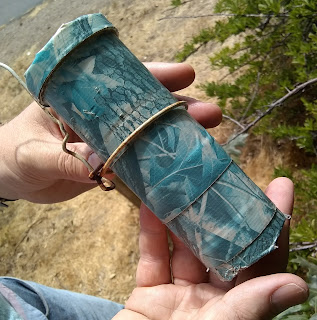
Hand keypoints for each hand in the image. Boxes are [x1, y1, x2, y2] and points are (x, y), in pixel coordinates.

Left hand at [0, 63, 218, 202]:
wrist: (11, 178)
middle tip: (209, 112)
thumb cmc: (12, 155)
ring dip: (175, 136)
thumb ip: (63, 159)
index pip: (120, 83)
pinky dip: (159, 163)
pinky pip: (139, 160)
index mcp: (80, 100)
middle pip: (144, 108)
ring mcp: (109, 140)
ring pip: (147, 134)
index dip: (153, 77)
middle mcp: (100, 116)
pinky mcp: (110, 162)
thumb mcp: (32, 155)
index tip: (186, 75)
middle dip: (177, 109)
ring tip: (206, 136)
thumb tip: (100, 164)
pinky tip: (181, 164)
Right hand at [114, 146, 307, 316]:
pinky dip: (150, 232)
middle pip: (222, 246)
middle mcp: (212, 302)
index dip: (273, 226)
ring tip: (184, 182)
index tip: (280, 188)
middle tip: (226, 174)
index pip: (262, 262)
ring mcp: (179, 296)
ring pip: (184, 247)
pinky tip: (149, 205)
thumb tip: (297, 284)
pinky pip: (151, 256)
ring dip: (182, 216)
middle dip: (224, 210)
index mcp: (236, 313)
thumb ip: (247, 311)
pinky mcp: (148, 293)